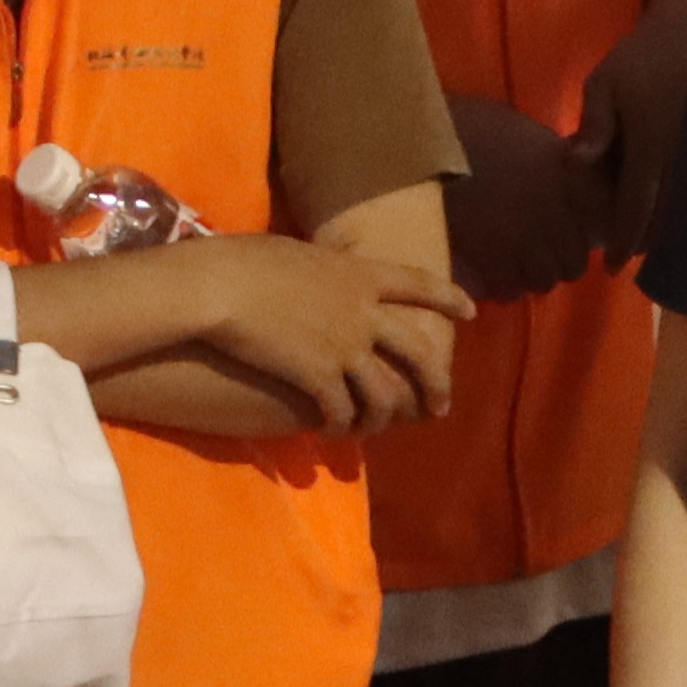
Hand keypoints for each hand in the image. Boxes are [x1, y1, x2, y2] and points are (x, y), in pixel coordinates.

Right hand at [178, 233, 462, 430]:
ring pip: (384, 392)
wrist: (216, 288)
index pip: (416, 283)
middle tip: (440, 405)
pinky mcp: (320, 376)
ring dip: (383, 416)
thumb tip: (310, 273)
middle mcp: (362, 311)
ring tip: (375, 429)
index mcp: (357, 274)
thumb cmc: (237, 260)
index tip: (470, 311)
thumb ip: (315, 269)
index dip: (446, 297)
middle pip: (418, 351)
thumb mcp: (291, 254)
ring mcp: (344, 346)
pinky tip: (332, 432)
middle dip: (436, 381)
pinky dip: (342, 426)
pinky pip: (344, 412)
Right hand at [439, 99, 606, 296]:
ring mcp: (524, 241)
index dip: (595, 231)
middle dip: (561, 259)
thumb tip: (576, 177)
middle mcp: (557, 216)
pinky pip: (508, 289)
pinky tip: (494, 269)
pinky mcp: (489, 259)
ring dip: (534, 274)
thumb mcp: (532, 135)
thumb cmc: (479, 126)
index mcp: (572, 181)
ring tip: (517, 261)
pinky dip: (504, 284)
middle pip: (575, 262)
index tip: (583, 229)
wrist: (428, 139)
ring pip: (545, 281)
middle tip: (544, 248)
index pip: (606, 225)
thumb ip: (560, 161)